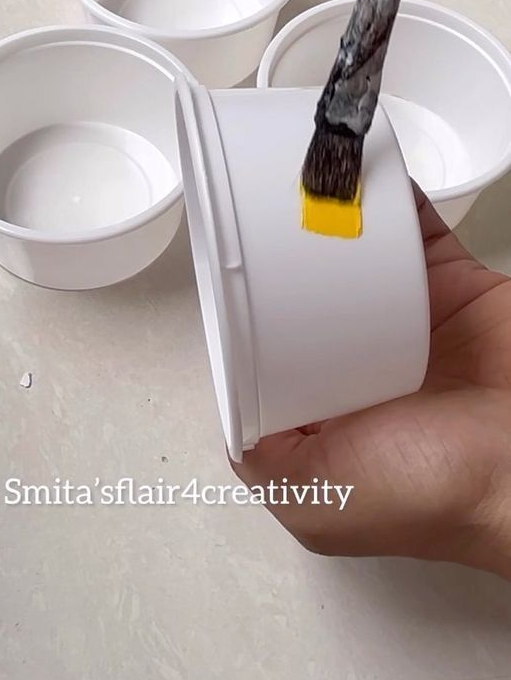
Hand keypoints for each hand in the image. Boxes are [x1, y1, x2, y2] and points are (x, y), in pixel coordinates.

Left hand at [233, 190, 510, 577]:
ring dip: (335, 225)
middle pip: (311, 299)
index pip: (274, 359)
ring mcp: (410, 324)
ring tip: (305, 185)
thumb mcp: (320, 501)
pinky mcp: (452, 287)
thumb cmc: (434, 488)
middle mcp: (366, 369)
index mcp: (330, 416)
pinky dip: (394, 203)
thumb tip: (232, 426)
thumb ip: (265, 467)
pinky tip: (365, 178)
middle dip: (287, 261)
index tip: (226, 281)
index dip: (248, 322)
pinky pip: (416, 232)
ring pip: (359, 261)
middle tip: (260, 216)